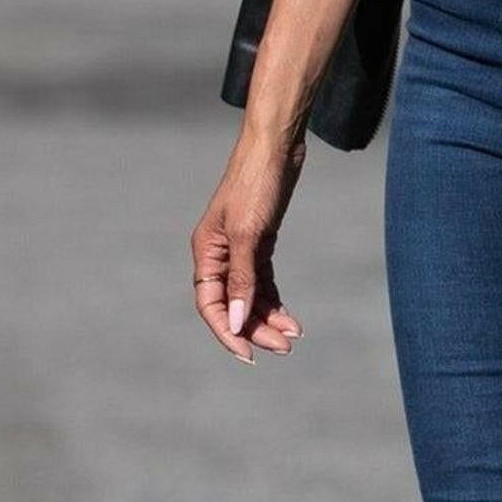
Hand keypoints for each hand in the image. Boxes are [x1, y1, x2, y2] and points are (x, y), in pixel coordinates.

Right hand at [191, 133, 306, 363]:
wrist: (277, 146)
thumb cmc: (257, 183)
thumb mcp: (250, 233)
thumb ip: (242, 278)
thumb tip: (236, 322)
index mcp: (206, 253)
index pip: (212, 305)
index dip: (227, 332)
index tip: (248, 355)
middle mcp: (219, 255)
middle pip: (233, 304)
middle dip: (256, 328)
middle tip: (285, 347)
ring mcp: (241, 248)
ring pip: (250, 295)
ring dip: (269, 316)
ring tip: (294, 335)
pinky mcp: (261, 241)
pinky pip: (263, 280)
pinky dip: (275, 298)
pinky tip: (289, 315)